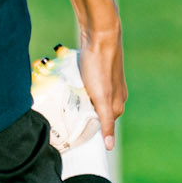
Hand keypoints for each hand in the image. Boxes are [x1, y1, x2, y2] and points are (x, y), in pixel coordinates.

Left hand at [78, 20, 126, 150]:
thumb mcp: (101, 98)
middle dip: (83, 115)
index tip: (71, 131)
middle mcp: (116, 94)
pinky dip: (81, 89)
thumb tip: (108, 147)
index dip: (87, 128)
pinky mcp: (100, 70)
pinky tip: (71, 86)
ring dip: (80, 101)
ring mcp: (109, 82)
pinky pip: (89, 86)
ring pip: (92, 98)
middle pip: (96, 112)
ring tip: (65, 102)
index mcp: (117, 104)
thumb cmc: (99, 66)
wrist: (101, 35)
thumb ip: (106, 122)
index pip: (101, 124)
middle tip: (64, 117)